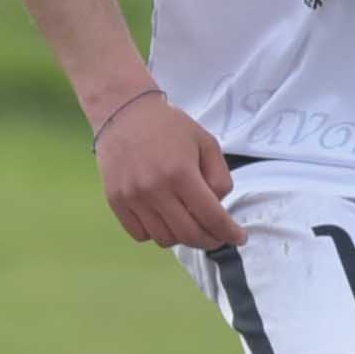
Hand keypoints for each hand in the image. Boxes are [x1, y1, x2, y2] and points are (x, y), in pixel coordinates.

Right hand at [95, 90, 238, 251]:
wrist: (123, 113)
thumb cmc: (169, 126)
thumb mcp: (206, 143)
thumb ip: (219, 177)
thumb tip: (217, 207)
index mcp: (181, 173)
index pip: (211, 217)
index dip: (229, 232)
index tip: (239, 238)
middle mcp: (155, 190)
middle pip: (188, 234)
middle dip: (209, 240)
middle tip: (217, 236)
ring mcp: (132, 198)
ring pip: (164, 239)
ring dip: (182, 238)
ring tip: (188, 223)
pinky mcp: (115, 201)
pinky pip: (140, 234)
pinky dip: (156, 233)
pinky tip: (164, 220)